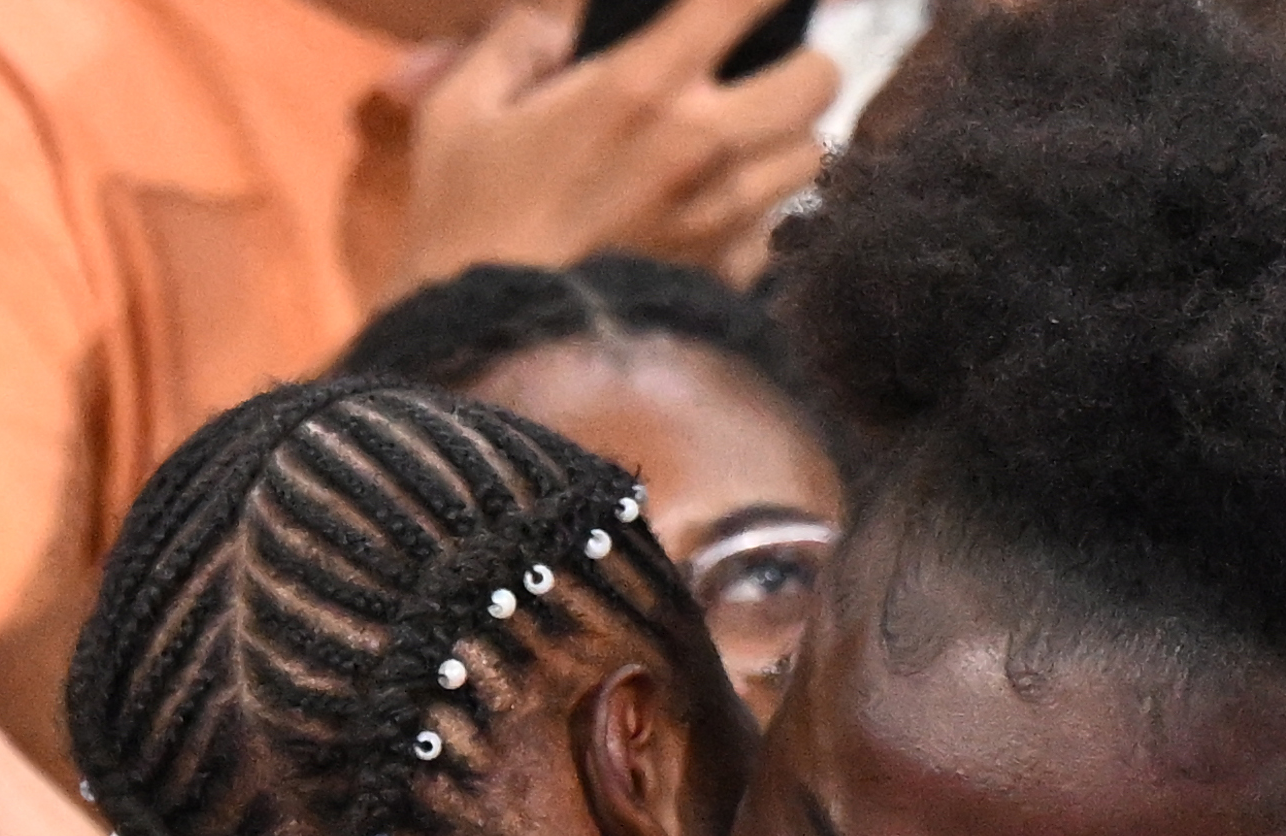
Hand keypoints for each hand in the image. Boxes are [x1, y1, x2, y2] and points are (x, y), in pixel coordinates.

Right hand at [385, 0, 837, 292]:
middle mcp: (705, 147)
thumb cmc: (466, 226)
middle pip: (823, 77)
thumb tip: (569, 16)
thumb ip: (521, 38)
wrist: (489, 351)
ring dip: (786, 143)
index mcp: (641, 87)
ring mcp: (728, 219)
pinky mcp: (732, 280)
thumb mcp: (461, 110)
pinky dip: (763, 215)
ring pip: (815, 155)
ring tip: (743, 149)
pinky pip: (782, 227)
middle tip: (760, 76)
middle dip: (798, 66)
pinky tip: (715, 217)